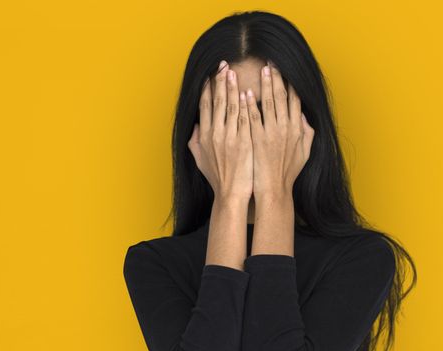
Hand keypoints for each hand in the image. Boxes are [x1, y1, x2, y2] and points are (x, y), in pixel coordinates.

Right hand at [189, 61, 252, 200]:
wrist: (231, 194)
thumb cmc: (217, 178)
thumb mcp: (200, 159)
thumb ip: (196, 140)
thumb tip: (196, 125)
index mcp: (204, 135)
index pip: (204, 105)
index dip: (207, 87)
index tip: (211, 74)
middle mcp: (215, 134)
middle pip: (216, 101)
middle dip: (220, 81)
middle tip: (224, 65)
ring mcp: (229, 137)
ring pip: (230, 106)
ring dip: (232, 87)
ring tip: (234, 72)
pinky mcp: (244, 142)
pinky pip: (244, 118)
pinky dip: (244, 104)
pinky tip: (247, 92)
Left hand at [245, 62, 313, 196]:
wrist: (274, 190)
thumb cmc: (288, 173)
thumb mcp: (305, 152)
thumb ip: (306, 132)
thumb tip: (304, 117)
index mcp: (297, 129)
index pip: (295, 100)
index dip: (290, 84)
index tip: (285, 71)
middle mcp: (286, 128)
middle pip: (282, 97)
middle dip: (277, 78)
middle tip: (271, 63)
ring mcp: (271, 133)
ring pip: (268, 103)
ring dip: (264, 85)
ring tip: (261, 71)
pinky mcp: (257, 140)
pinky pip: (253, 117)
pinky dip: (249, 104)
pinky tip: (245, 93)